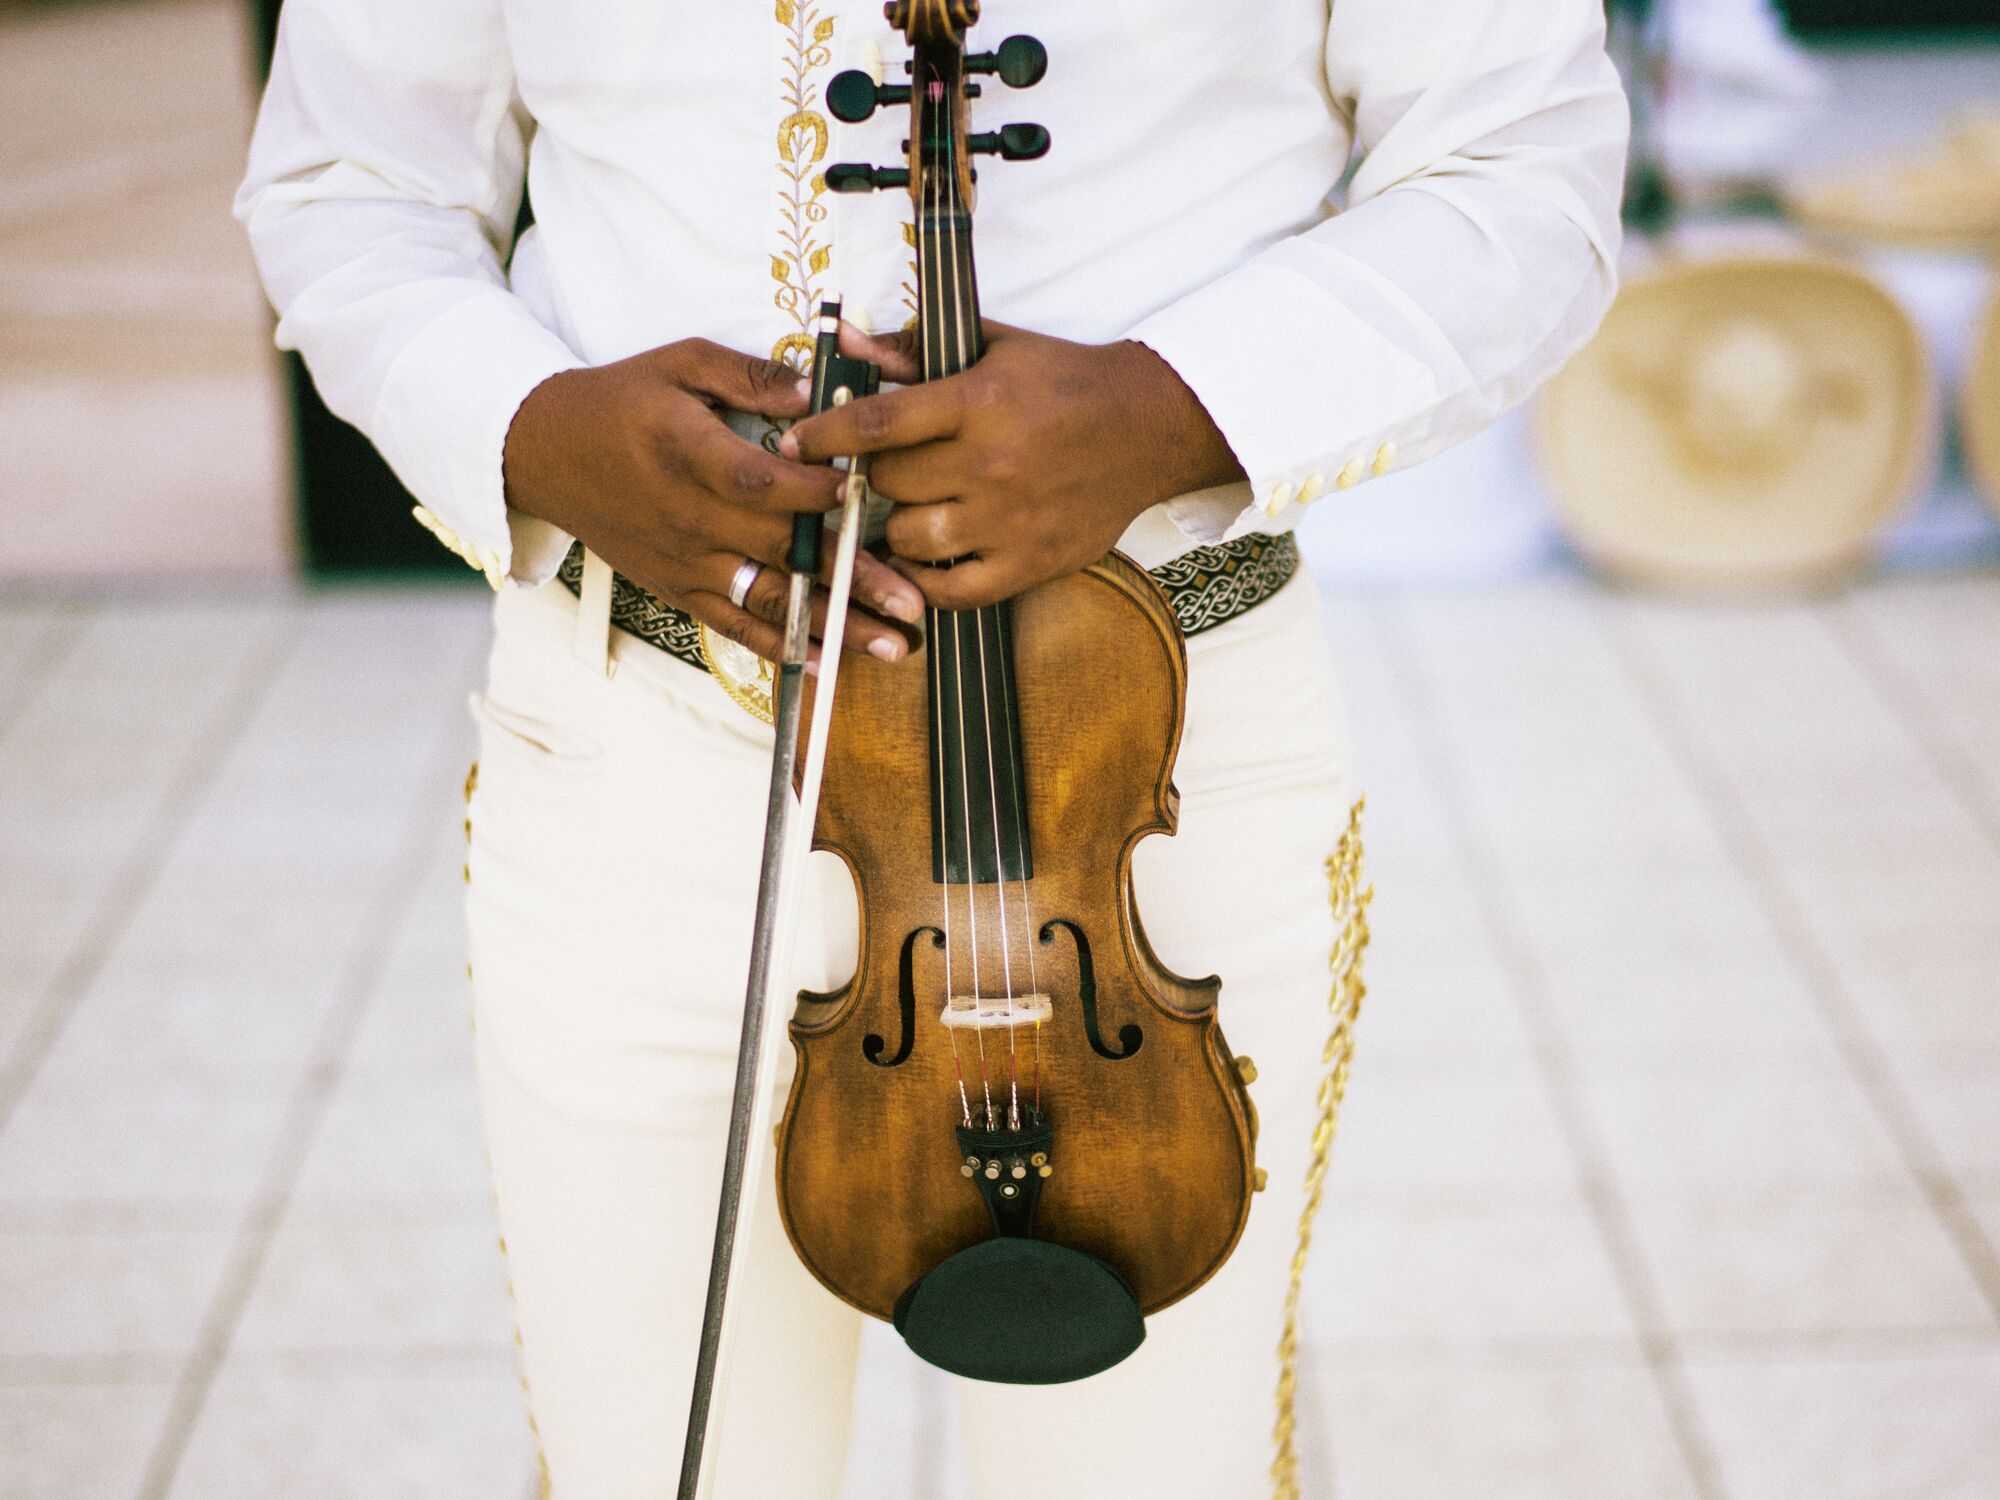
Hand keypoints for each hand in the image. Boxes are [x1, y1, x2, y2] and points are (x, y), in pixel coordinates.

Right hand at [502, 339, 925, 663]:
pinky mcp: (679, 589)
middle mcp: (689, 517)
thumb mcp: (680, 362)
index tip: (865, 496)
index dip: (814, 494)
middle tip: (915, 601)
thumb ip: (751, 375)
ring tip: (892, 646)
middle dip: (853, 578)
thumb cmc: (620, 400)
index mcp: (689, 454)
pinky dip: (783, 647)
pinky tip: (831, 663)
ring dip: (834, 626)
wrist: (543, 452)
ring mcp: (685, 562)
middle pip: (782, 551)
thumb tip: (820, 392)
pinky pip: (736, 627)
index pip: (761, 483)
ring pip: (769, 600)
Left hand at [781, 322, 1242, 609]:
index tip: (793, 442)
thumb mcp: (990, 348)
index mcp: (978, 402)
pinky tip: (927, 558)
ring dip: (897, 527)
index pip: (877, 423)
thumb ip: (911, 350)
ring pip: (911, 539)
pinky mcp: (1030, 563)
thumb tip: (842, 340)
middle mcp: (991, 464)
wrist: (1147, 425)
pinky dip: (927, 580)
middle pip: (889, 484)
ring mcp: (1010, 520)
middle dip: (872, 477)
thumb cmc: (1063, 381)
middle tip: (880, 471)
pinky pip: (953, 591)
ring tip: (912, 509)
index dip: (824, 435)